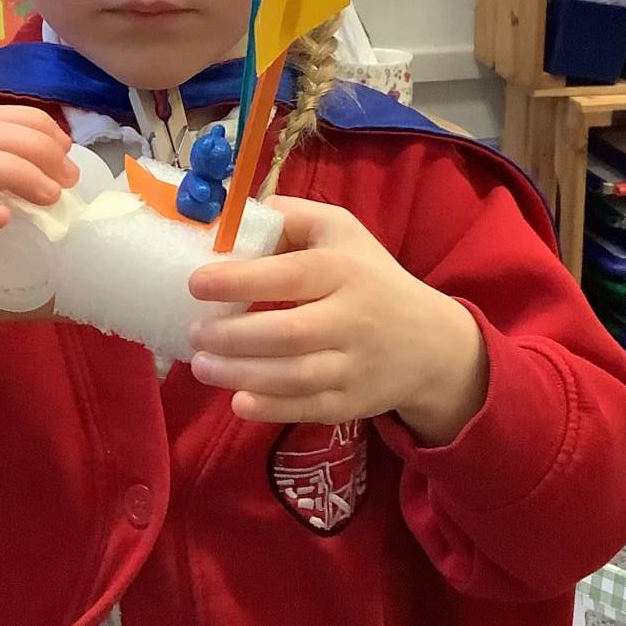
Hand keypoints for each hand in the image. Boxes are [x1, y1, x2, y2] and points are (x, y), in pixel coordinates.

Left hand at [188, 197, 486, 441]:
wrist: (430, 342)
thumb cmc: (370, 279)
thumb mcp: (343, 233)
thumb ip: (293, 218)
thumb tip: (236, 216)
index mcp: (345, 270)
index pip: (290, 275)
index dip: (239, 281)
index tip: (195, 284)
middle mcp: (353, 318)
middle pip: (288, 332)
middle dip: (232, 336)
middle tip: (194, 333)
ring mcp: (355, 365)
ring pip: (294, 376)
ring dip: (240, 374)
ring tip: (202, 365)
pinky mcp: (352, 402)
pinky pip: (306, 409)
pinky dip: (269, 408)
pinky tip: (237, 400)